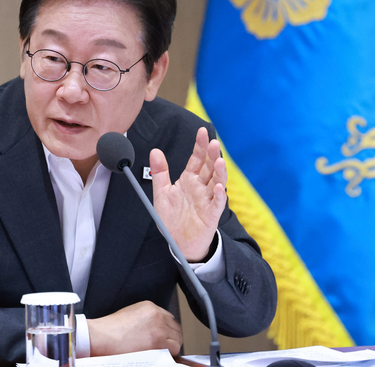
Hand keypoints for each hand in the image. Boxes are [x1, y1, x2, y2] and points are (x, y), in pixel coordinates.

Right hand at [86, 301, 181, 355]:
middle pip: (176, 327)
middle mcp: (157, 315)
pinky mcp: (158, 342)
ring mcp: (159, 328)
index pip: (169, 317)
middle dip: (172, 337)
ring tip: (162, 351)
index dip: (168, 328)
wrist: (102, 337)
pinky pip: (174, 349)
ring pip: (178, 339)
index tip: (165, 335)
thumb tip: (157, 327)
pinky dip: (170, 353)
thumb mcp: (132, 313)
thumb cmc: (111, 329)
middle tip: (165, 345)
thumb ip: (147, 317)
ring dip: (172, 345)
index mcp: (150, 307)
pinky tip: (161, 355)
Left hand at [150, 126, 227, 261]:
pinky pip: (217, 203)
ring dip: (219, 172)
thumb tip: (155, 151)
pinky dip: (219, 195)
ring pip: (217, 182)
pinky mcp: (211, 214)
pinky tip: (218, 187)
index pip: (197, 159)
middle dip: (211, 155)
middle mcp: (201, 187)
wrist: (178, 243)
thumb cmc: (172, 218)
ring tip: (219, 161)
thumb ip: (159, 173)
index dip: (199, 146)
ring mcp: (207, 199)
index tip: (202, 131)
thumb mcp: (161, 194)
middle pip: (209, 167)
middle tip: (213, 142)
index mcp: (189, 180)